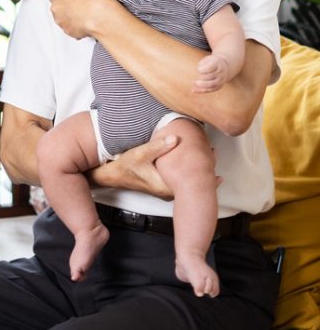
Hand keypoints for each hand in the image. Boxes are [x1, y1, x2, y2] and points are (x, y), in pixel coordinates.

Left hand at [49, 0, 113, 39]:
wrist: (100, 16)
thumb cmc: (93, 0)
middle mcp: (56, 9)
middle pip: (58, 8)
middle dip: (66, 8)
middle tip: (79, 7)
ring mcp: (60, 21)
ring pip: (62, 19)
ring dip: (70, 17)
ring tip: (84, 16)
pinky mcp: (67, 31)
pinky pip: (69, 28)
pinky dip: (75, 26)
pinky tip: (85, 23)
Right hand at [91, 133, 219, 198]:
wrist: (115, 176)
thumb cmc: (127, 166)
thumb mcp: (140, 154)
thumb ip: (158, 147)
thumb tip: (175, 139)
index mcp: (165, 186)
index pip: (190, 182)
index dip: (203, 171)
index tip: (212, 156)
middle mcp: (168, 191)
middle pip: (192, 183)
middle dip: (204, 169)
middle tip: (214, 153)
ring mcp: (166, 189)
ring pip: (187, 182)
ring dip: (196, 170)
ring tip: (208, 155)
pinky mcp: (164, 185)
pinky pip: (182, 180)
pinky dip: (189, 171)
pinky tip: (194, 161)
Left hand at [193, 52, 228, 92]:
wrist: (225, 67)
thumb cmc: (212, 62)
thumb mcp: (207, 59)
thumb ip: (201, 64)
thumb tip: (197, 72)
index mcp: (218, 63)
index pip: (210, 68)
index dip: (202, 70)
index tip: (199, 69)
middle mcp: (220, 72)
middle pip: (210, 76)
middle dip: (201, 77)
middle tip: (195, 77)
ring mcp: (220, 80)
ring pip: (210, 85)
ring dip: (201, 85)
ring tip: (193, 83)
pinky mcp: (219, 86)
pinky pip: (210, 90)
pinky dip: (201, 90)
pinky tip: (193, 90)